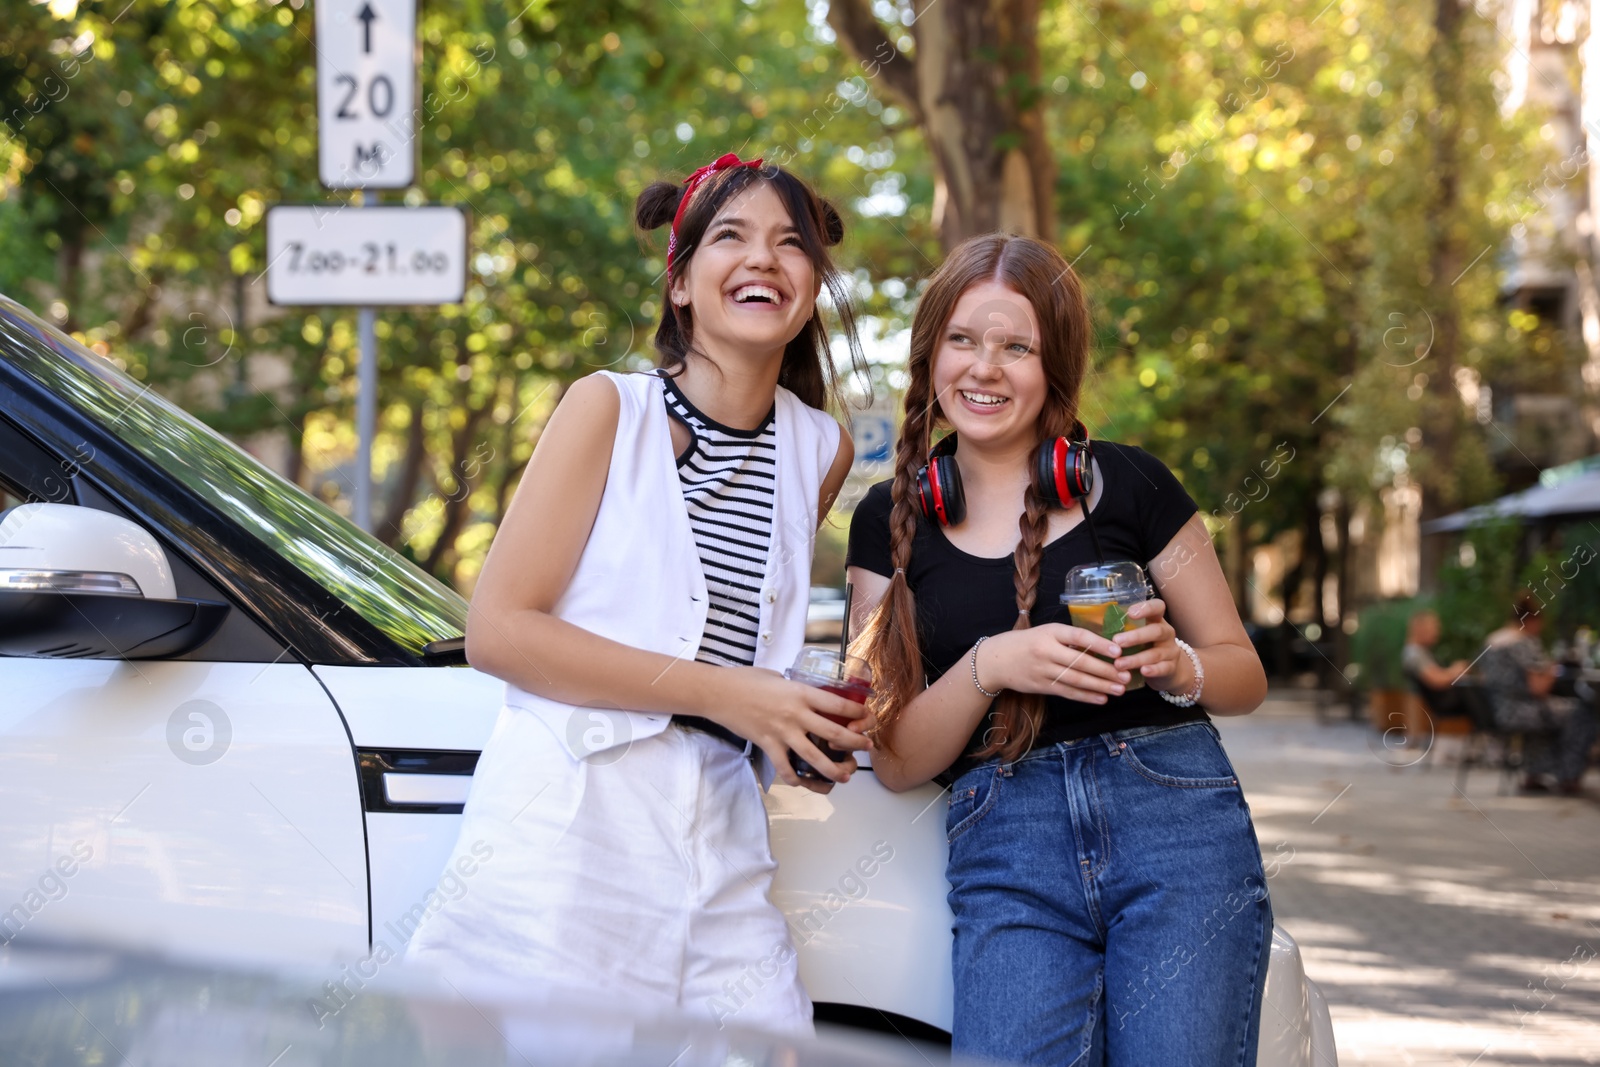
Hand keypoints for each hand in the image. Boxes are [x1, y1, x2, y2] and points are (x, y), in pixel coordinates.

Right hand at [705, 668, 871, 787]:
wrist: (719, 693)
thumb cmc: (746, 680)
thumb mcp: (779, 677)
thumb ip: (796, 689)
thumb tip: (808, 696)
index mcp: (801, 692)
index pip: (840, 705)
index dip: (859, 713)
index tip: (868, 717)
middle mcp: (796, 714)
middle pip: (835, 733)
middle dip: (856, 743)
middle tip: (867, 748)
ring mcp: (782, 732)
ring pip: (815, 757)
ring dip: (834, 769)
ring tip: (846, 776)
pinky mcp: (768, 745)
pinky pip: (786, 768)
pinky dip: (795, 778)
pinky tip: (803, 781)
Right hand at [976, 624, 1128, 703]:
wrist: (996, 659)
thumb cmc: (1026, 642)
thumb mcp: (1046, 632)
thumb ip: (1069, 638)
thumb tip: (1102, 645)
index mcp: (1050, 632)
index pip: (1079, 637)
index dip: (1099, 644)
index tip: (1118, 650)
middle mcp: (1046, 651)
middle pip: (1081, 662)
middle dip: (1106, 670)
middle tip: (1126, 675)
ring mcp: (1043, 670)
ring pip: (1076, 680)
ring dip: (1100, 686)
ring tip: (1119, 689)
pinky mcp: (1041, 686)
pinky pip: (1068, 692)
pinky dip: (1086, 696)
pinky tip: (1101, 698)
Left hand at [1112, 598, 1189, 691]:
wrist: (1167, 669)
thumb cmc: (1144, 647)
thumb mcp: (1137, 635)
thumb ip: (1122, 629)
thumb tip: (1089, 626)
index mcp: (1156, 621)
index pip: (1157, 607)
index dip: (1146, 608)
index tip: (1130, 613)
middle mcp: (1166, 633)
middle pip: (1156, 631)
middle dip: (1136, 636)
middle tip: (1117, 641)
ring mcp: (1170, 650)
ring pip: (1155, 653)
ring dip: (1136, 658)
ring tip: (1119, 664)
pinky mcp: (1171, 667)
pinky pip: (1163, 668)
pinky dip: (1153, 670)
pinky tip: (1143, 671)